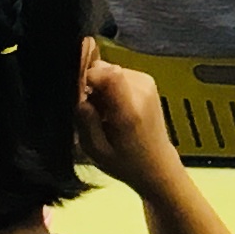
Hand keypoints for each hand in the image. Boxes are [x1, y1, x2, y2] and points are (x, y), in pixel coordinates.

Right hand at [76, 48, 181, 185]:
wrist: (156, 164)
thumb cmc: (125, 162)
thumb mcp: (97, 150)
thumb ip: (86, 121)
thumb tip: (77, 96)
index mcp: (130, 109)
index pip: (109, 74)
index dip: (87, 78)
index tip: (78, 95)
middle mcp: (142, 90)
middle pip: (105, 69)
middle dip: (91, 85)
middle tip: (90, 110)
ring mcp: (147, 83)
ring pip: (109, 70)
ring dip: (100, 87)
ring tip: (102, 112)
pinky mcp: (148, 81)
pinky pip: (118, 74)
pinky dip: (110, 87)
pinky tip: (111, 107)